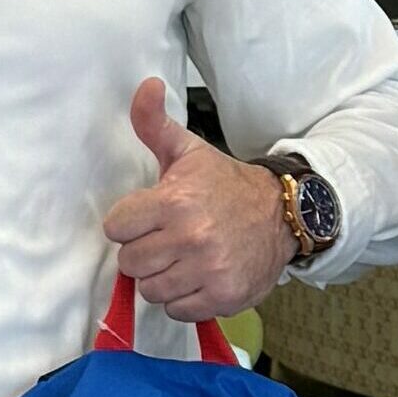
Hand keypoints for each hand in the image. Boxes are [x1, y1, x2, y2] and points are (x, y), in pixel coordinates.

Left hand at [100, 80, 289, 322]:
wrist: (281, 214)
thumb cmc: (225, 185)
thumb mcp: (188, 151)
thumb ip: (154, 123)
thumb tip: (145, 86)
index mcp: (174, 201)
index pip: (116, 228)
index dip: (129, 223)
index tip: (148, 218)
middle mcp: (190, 238)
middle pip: (130, 262)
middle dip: (144, 251)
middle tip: (168, 239)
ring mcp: (207, 271)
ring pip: (151, 290)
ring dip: (162, 278)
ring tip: (182, 259)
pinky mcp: (222, 297)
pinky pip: (177, 310)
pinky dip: (184, 299)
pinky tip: (198, 277)